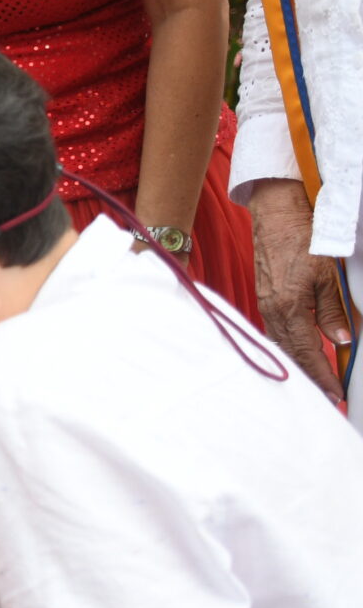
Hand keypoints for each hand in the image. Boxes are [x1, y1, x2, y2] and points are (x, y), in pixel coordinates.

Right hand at [249, 179, 349, 402]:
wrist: (275, 214)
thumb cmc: (301, 238)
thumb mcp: (326, 274)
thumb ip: (333, 309)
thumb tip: (340, 339)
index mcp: (290, 307)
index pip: (308, 352)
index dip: (323, 375)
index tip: (336, 392)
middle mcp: (273, 310)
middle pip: (292, 354)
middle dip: (311, 376)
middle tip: (328, 393)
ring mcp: (267, 304)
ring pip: (283, 344)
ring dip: (301, 362)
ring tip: (317, 377)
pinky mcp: (266, 297)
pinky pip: (277, 331)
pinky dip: (291, 345)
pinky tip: (300, 349)